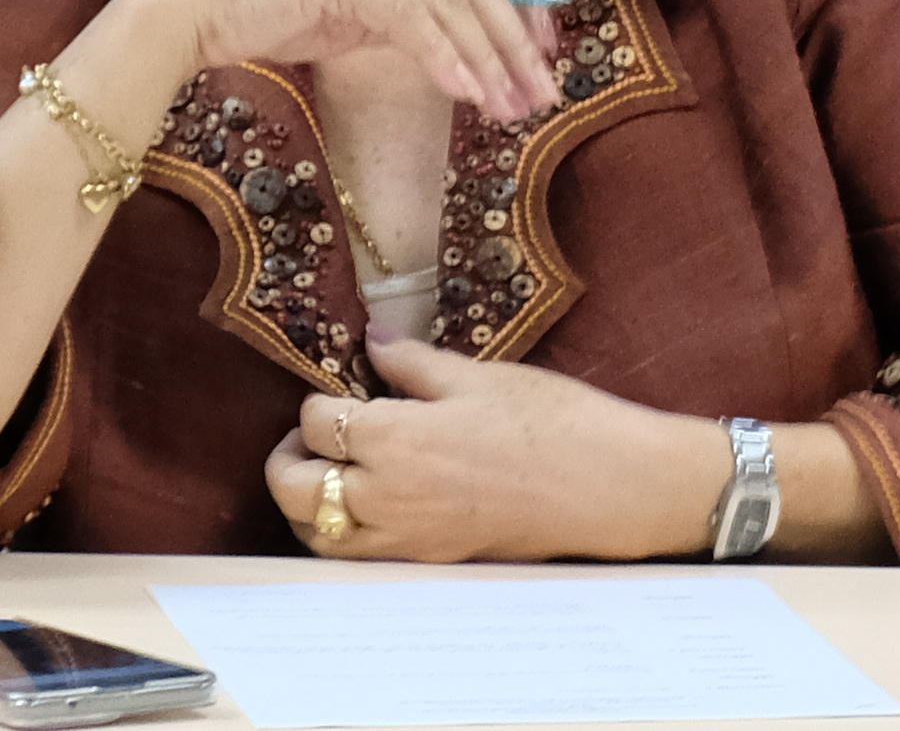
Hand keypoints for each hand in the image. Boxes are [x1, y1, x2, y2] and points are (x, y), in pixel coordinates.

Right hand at [130, 0, 560, 122]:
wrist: (193, 4)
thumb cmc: (269, 7)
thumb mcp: (356, 7)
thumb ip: (407, 13)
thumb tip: (464, 49)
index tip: (546, 52)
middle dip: (518, 42)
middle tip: (541, 96)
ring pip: (453, 0)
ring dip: (489, 60)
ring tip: (510, 109)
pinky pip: (413, 18)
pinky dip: (446, 58)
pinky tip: (465, 95)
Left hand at [261, 334, 723, 561]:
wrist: (608, 487)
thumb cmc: (552, 421)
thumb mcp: (478, 375)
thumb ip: (411, 362)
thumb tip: (370, 339)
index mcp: (394, 439)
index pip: (316, 421)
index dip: (320, 399)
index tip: (342, 387)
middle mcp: (387, 497)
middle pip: (293, 487)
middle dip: (290, 457)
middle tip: (316, 433)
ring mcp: (407, 538)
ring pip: (317, 533)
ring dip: (308, 502)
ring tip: (333, 471)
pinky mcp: (431, 560)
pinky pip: (359, 555)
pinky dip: (343, 532)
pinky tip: (369, 503)